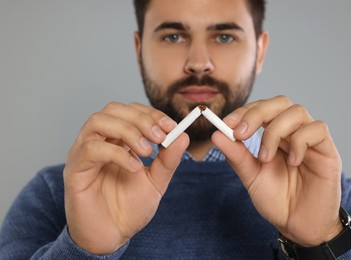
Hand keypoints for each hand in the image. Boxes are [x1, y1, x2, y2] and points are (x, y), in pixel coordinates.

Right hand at [63, 102, 188, 253]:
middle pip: (113, 109)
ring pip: (98, 122)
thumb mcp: (156, 181)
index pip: (130, 111)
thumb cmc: (129, 207)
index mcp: (116, 140)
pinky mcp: (75, 170)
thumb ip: (168, 159)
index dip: (151, 114)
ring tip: (147, 151)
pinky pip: (91, 149)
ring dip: (128, 131)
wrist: (112, 236)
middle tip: (159, 136)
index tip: (171, 126)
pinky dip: (117, 154)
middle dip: (140, 118)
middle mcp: (98, 141)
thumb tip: (183, 136)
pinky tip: (134, 168)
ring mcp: (84, 153)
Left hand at [212, 96, 342, 245]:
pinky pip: (317, 129)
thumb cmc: (277, 201)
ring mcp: (311, 140)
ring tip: (265, 158)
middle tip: (241, 133)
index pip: (262, 109)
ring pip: (297, 112)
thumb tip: (216, 134)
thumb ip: (237, 156)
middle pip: (280, 102)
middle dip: (257, 113)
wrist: (298, 227)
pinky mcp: (328, 151)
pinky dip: (300, 141)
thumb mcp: (251, 177)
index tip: (227, 123)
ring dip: (275, 131)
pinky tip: (293, 163)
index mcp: (275, 135)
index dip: (245, 111)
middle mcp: (294, 133)